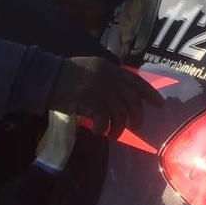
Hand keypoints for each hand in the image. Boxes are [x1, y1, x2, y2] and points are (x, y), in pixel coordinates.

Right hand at [47, 58, 162, 136]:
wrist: (45, 78)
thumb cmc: (64, 76)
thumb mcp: (90, 71)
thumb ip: (106, 79)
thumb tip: (120, 98)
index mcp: (110, 69)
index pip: (136, 81)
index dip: (149, 94)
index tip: (159, 105)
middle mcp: (109, 77)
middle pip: (132, 100)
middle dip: (136, 116)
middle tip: (136, 127)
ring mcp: (101, 89)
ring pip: (120, 113)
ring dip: (118, 127)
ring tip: (114, 135)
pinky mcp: (91, 101)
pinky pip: (104, 120)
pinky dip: (102, 129)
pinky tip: (98, 132)